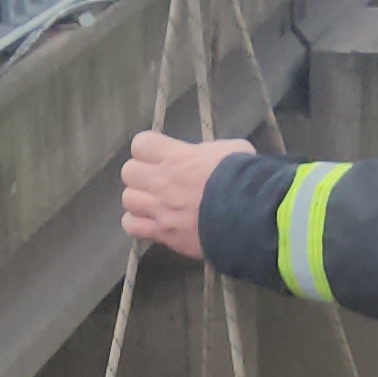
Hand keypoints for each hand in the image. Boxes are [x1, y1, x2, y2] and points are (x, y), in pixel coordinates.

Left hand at [120, 130, 247, 258]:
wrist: (249, 216)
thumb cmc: (244, 178)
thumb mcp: (232, 150)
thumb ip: (210, 151)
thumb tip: (206, 156)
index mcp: (176, 157)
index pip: (141, 143)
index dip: (148, 148)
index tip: (160, 155)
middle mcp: (161, 181)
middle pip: (128, 171)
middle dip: (141, 174)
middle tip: (158, 181)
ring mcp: (159, 209)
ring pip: (128, 199)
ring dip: (139, 200)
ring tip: (155, 203)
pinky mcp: (162, 233)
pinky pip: (132, 226)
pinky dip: (138, 224)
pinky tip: (152, 223)